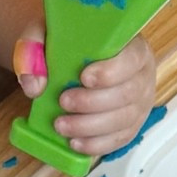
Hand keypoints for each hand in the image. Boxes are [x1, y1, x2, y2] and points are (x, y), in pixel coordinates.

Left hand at [14, 17, 156, 159]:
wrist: (76, 54)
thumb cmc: (68, 42)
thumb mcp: (48, 33)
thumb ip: (34, 49)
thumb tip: (34, 86)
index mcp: (132, 48)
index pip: (131, 60)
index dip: (111, 72)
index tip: (84, 77)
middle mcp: (142, 76)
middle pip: (127, 94)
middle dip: (93, 103)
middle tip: (63, 102)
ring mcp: (140, 104)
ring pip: (123, 120)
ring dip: (90, 127)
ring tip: (61, 126)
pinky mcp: (132, 124)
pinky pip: (119, 139)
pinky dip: (97, 144)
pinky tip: (75, 143)